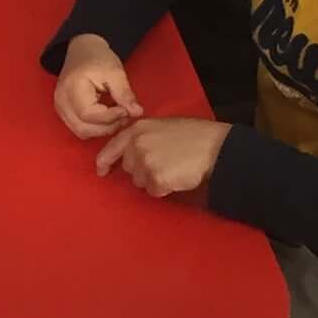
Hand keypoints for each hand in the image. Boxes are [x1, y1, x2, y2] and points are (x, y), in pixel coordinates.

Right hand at [55, 35, 141, 140]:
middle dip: (108, 127)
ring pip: (82, 132)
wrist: (82, 50)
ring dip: (102, 129)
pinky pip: (80, 128)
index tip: (127, 110)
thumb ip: (124, 94)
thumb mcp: (115, 72)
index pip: (89, 115)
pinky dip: (95, 127)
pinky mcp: (64, 113)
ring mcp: (60, 109)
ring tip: (117, 115)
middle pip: (84, 128)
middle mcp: (62, 102)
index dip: (110, 117)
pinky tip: (107, 116)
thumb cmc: (97, 57)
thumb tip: (136, 113)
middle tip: (125, 115)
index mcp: (72, 88)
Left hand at [97, 115, 224, 197]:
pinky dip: (164, 188)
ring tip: (173, 169)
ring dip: (154, 180)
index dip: (105, 161)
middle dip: (142, 170)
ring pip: (140, 182)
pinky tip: (177, 177)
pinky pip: (154, 191)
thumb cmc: (195, 135)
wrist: (215, 148)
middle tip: (164, 164)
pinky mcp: (156, 179)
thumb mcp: (164, 126)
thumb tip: (132, 150)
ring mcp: (145, 162)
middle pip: (129, 168)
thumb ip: (144, 136)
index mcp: (138, 129)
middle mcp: (137, 145)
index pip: (112, 147)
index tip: (102, 171)